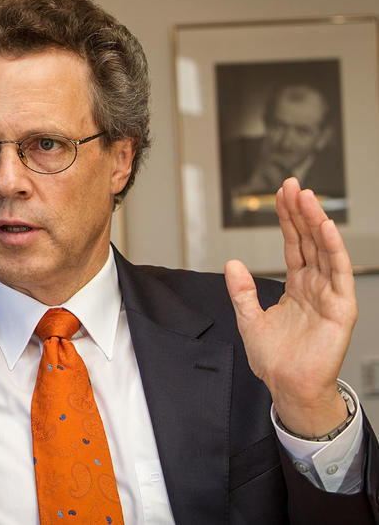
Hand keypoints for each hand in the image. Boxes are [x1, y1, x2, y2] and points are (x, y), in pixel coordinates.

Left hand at [225, 178, 354, 436]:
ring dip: (315, 222)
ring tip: (307, 198)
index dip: (288, 220)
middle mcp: (315, 286)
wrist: (287, 387)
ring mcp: (329, 295)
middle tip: (293, 186)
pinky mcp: (340, 308)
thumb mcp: (248, 319)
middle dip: (301, 212)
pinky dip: (332, 249)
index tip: (282, 195)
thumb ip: (242, 291)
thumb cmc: (274, 360)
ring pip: (323, 250)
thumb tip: (232, 263)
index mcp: (296, 287)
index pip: (294, 244)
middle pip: (309, 241)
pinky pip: (337, 272)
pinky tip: (325, 228)